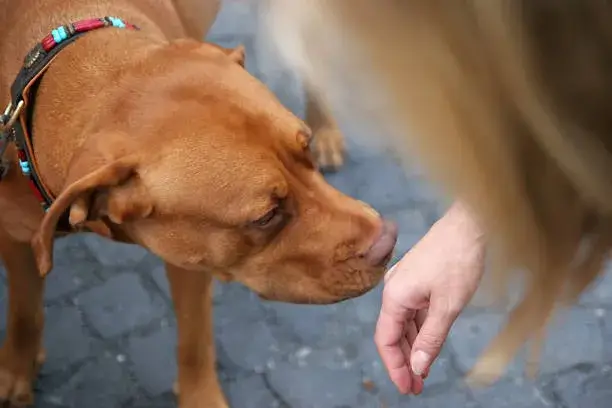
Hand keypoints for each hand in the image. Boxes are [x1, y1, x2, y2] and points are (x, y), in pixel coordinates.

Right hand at [375, 202, 485, 393]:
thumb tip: (418, 367)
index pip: (386, 340)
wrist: (470, 224)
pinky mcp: (417, 280)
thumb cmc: (458, 260)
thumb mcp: (447, 307)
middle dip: (404, 361)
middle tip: (416, 387)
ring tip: (422, 373)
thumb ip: (430, 339)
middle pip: (393, 333)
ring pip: (404, 323)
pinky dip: (420, 330)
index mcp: (395, 296)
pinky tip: (428, 345)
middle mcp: (395, 290)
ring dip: (412, 347)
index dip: (394, 367)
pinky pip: (414, 312)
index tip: (407, 388)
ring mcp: (406, 284)